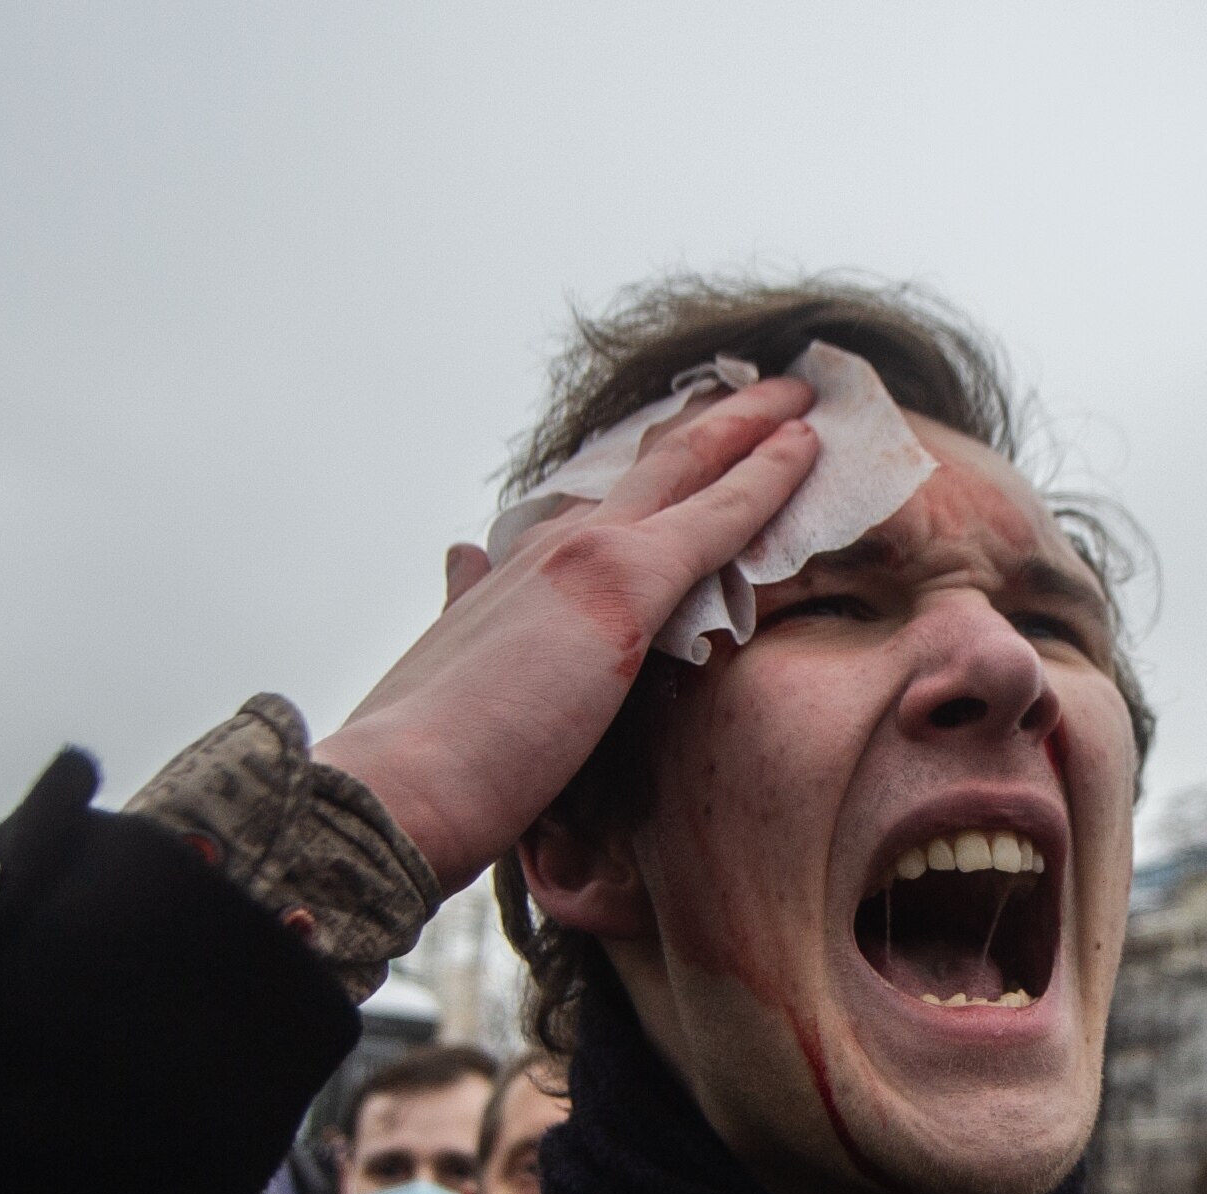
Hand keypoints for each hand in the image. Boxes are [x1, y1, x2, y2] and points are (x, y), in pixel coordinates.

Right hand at [312, 376, 818, 888]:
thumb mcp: (456, 666)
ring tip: (799, 398)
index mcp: (518, 573)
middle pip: (652, 467)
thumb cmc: (428, 760)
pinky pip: (718, 516)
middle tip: (768, 393)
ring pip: (688, 467)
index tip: (697, 440)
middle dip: (713, 425)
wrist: (399, 788)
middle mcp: (552, 546)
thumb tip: (466, 557)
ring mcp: (588, 556)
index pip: (603, 508)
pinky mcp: (623, 585)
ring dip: (748, 427)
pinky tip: (807, 448)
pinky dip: (766, 476)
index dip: (658, 472)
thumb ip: (471, 606)